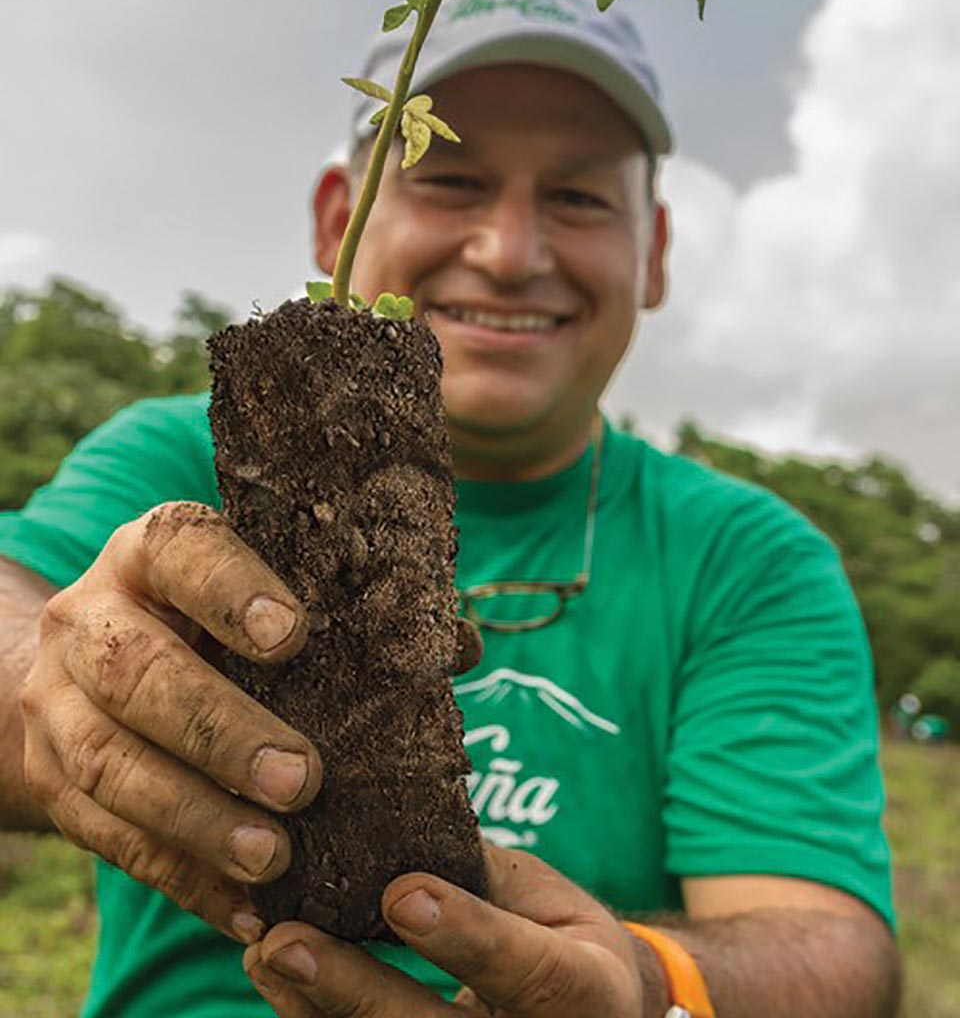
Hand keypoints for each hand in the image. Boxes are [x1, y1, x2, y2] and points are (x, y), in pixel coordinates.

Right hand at [16, 501, 323, 942]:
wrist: (90, 661)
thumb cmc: (210, 619)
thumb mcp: (258, 591)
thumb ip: (347, 613)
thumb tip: (457, 645)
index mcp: (152, 551)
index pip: (182, 552)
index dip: (231, 591)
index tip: (291, 635)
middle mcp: (90, 616)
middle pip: (137, 672)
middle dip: (220, 730)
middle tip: (302, 779)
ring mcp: (57, 700)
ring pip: (110, 762)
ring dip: (195, 817)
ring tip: (274, 855)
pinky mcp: (48, 777)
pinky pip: (105, 836)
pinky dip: (178, 874)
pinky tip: (242, 903)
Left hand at [243, 843, 644, 1015]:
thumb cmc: (563, 941)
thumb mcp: (547, 898)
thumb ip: (481, 876)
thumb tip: (395, 815)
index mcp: (590, 992)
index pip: (528, 970)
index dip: (464, 936)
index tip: (400, 892)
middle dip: (356, 990)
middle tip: (285, 941)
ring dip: (315, 1008)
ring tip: (262, 952)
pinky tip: (274, 977)